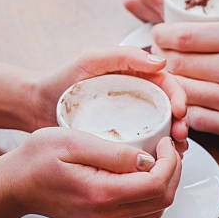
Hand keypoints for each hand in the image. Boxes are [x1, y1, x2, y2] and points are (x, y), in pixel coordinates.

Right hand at [4, 127, 181, 217]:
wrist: (14, 185)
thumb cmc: (37, 159)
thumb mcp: (74, 142)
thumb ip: (113, 152)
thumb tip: (147, 158)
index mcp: (102, 193)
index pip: (156, 185)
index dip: (170, 162)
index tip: (164, 142)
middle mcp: (107, 214)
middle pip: (162, 200)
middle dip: (174, 171)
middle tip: (166, 147)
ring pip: (156, 210)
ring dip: (165, 183)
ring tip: (158, 157)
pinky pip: (141, 213)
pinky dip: (152, 194)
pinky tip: (144, 172)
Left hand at [35, 46, 187, 152]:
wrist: (37, 107)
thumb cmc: (61, 80)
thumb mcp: (91, 60)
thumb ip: (123, 56)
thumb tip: (160, 61)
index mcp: (135, 75)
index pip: (166, 83)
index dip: (178, 96)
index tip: (179, 111)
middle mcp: (137, 96)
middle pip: (169, 108)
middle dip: (181, 122)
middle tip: (180, 136)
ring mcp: (130, 118)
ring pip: (162, 128)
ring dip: (174, 140)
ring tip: (175, 152)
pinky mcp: (121, 138)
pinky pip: (145, 145)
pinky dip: (157, 153)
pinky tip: (159, 161)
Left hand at [151, 0, 218, 148]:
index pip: (183, 35)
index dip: (161, 34)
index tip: (159, 34)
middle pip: (176, 64)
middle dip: (162, 59)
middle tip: (161, 56)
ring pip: (183, 92)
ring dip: (172, 85)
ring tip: (172, 79)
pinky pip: (198, 121)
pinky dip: (187, 112)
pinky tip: (190, 104)